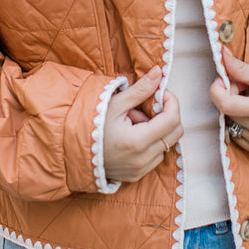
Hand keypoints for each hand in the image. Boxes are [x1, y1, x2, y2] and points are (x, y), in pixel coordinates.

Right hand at [103, 67, 182, 182]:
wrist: (72, 151)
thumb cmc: (92, 125)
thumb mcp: (115, 104)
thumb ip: (141, 89)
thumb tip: (159, 72)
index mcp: (138, 141)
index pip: (172, 119)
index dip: (172, 102)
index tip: (162, 93)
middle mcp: (142, 159)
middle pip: (176, 133)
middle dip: (168, 116)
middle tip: (148, 107)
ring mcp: (140, 170)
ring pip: (167, 145)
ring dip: (158, 131)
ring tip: (134, 123)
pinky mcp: (136, 175)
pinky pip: (156, 157)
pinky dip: (151, 144)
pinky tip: (133, 137)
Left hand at [209, 49, 248, 156]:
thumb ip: (239, 68)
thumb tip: (220, 54)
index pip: (226, 104)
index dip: (217, 90)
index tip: (222, 80)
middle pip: (227, 112)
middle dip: (228, 97)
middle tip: (243, 90)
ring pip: (230, 124)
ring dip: (234, 112)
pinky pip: (236, 136)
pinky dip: (239, 125)